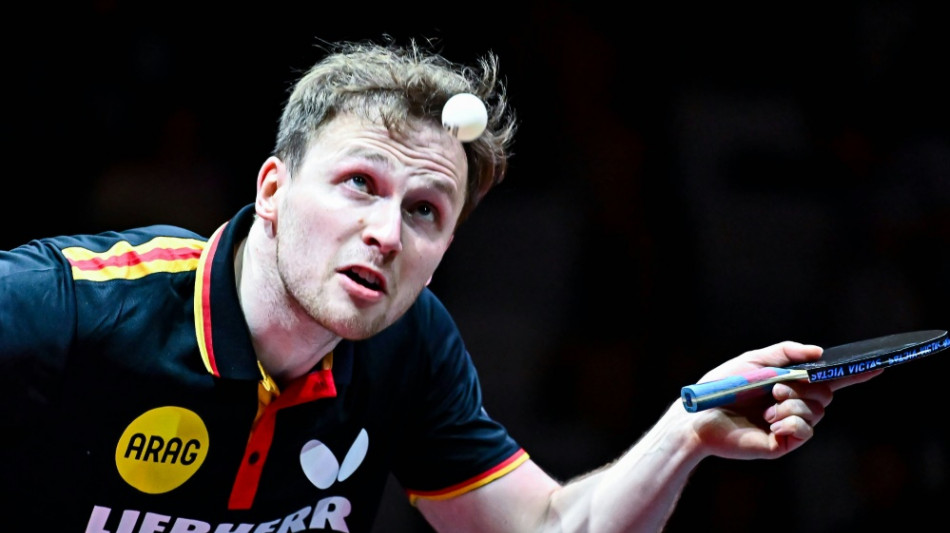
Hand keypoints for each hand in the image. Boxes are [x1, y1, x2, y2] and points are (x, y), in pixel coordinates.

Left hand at [687, 341, 881, 459]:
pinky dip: (791, 422)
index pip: (828, 380)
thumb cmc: (722, 387)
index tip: (879, 364)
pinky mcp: (782, 444)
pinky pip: (805, 431)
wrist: (699, 415)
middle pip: (826, 395)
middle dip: (806, 388)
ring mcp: (789, 426)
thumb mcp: (754, 361)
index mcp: (789, 385)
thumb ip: (787, 352)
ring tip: (768, 405)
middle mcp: (793, 405)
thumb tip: (820, 353)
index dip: (854, 374)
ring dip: (793, 404)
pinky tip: (771, 422)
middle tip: (776, 388)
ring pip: (817, 412)